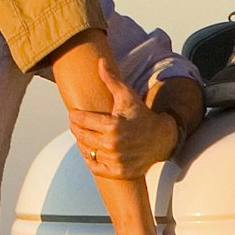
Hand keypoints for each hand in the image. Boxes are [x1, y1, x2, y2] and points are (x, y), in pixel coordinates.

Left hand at [68, 72, 197, 178]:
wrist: (161, 138)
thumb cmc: (141, 115)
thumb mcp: (127, 96)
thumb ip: (111, 79)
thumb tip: (100, 62)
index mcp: (112, 126)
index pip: (80, 121)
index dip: (74, 116)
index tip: (73, 113)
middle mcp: (112, 145)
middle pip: (81, 136)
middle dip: (76, 128)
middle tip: (75, 123)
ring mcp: (115, 160)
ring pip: (86, 150)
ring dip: (81, 142)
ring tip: (83, 135)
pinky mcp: (118, 172)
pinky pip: (95, 167)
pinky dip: (90, 160)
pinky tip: (90, 151)